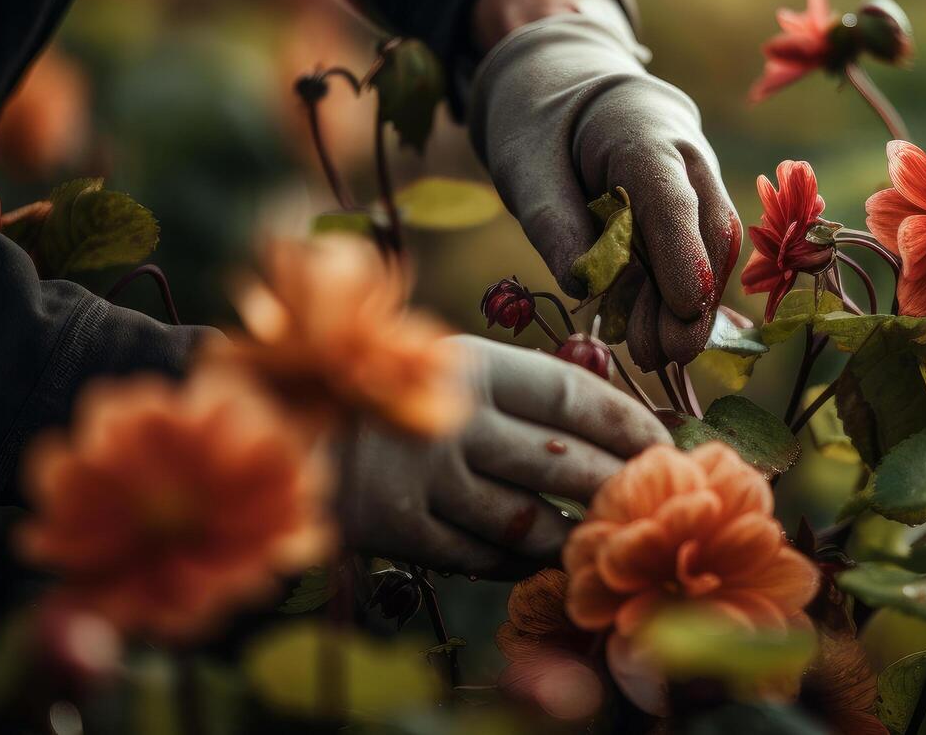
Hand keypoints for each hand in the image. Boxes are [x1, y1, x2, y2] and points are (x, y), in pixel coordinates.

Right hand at [338, 335, 668, 577]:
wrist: (263, 421)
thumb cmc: (361, 385)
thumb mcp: (433, 363)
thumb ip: (502, 389)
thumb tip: (593, 423)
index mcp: (468, 363)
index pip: (572, 394)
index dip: (626, 421)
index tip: (663, 442)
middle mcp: (451, 418)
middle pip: (560, 462)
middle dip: (615, 484)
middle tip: (652, 501)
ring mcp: (423, 478)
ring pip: (526, 518)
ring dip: (573, 533)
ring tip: (606, 538)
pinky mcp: (396, 529)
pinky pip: (479, 555)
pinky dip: (516, 562)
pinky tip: (542, 562)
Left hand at [468, 0, 741, 370]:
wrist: (566, 84)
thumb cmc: (540, 123)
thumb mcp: (524, 165)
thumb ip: (553, 221)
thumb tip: (584, 285)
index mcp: (642, 131)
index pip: (672, 199)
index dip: (683, 256)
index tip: (685, 309)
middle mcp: (686, 154)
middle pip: (709, 228)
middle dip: (694, 296)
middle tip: (665, 354)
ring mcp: (696, 179)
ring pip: (711, 245)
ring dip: (688, 304)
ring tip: (654, 354)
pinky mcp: (691, 205)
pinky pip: (696, 250)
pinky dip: (679, 293)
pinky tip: (655, 331)